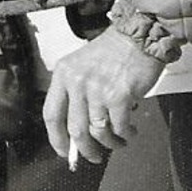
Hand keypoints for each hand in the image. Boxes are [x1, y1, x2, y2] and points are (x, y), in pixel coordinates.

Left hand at [42, 29, 161, 166]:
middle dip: (85, 150)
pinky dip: (125, 135)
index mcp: (64, 73)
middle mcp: (77, 81)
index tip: (64, 151)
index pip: (51, 114)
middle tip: (94, 156)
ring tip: (119, 142)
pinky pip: (120, 127)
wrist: (140, 34)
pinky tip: (130, 132)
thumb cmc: (113, 51)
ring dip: (110, 143)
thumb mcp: (83, 66)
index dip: (56, 139)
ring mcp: (98, 89)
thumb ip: (77, 95)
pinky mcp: (120, 95)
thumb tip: (78, 133)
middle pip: (75, 130)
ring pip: (98, 132)